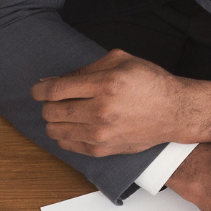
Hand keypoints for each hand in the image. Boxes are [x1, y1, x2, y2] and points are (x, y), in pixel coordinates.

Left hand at [30, 49, 210, 156]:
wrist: (173, 112)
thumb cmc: (149, 83)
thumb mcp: (121, 61)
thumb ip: (87, 68)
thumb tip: (54, 80)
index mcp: (106, 84)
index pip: (56, 90)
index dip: (39, 89)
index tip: (37, 89)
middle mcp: (101, 111)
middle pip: (51, 111)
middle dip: (47, 104)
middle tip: (56, 99)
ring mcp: (100, 134)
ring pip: (55, 130)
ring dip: (54, 120)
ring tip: (66, 113)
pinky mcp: (102, 149)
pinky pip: (67, 145)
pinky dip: (64, 135)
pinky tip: (74, 126)